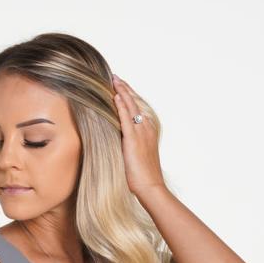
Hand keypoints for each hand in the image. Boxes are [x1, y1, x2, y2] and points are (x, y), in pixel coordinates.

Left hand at [111, 74, 165, 197]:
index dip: (129, 94)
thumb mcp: (137, 153)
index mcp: (149, 129)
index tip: (119, 84)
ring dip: (122, 92)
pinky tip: (115, 96)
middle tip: (114, 76)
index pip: (138, 106)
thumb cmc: (143, 175)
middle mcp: (147, 127)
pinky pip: (126, 118)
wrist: (150, 186)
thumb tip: (118, 137)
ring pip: (131, 106)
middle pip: (135, 102)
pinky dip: (121, 106)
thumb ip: (129, 141)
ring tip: (113, 80)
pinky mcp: (134, 139)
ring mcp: (141, 132)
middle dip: (124, 88)